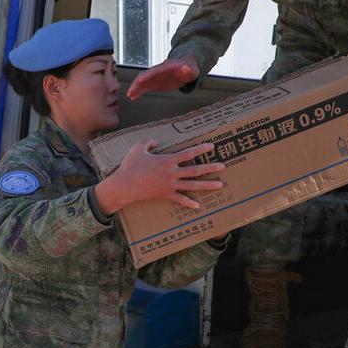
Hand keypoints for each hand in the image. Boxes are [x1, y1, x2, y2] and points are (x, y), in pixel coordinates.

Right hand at [95, 140, 225, 213]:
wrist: (125, 186)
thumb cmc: (130, 166)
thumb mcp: (138, 148)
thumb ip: (147, 142)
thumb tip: (154, 141)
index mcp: (167, 160)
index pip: (188, 153)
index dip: (201, 149)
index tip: (212, 146)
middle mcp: (172, 173)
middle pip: (195, 170)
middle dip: (210, 168)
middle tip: (223, 166)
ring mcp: (170, 185)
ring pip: (192, 185)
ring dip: (207, 185)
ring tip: (220, 185)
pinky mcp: (165, 195)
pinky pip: (179, 199)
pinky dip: (188, 203)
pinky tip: (198, 205)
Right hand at [126, 56, 200, 99]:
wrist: (186, 67)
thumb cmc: (189, 67)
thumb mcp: (192, 68)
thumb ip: (189, 69)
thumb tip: (186, 68)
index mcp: (167, 67)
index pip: (156, 70)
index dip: (148, 75)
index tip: (141, 79)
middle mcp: (159, 71)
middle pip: (145, 75)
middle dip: (138, 82)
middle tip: (131, 90)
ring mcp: (155, 77)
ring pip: (142, 81)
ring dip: (136, 88)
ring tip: (130, 95)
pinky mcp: (154, 83)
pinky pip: (144, 87)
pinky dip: (138, 91)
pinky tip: (133, 97)